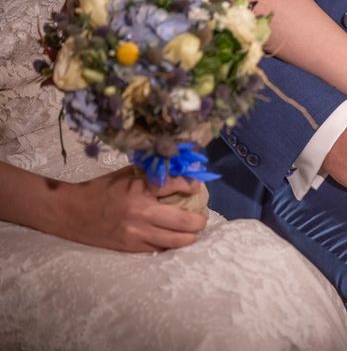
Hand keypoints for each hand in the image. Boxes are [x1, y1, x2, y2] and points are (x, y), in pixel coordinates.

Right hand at [51, 166, 206, 251]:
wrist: (70, 212)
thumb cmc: (101, 189)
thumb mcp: (126, 174)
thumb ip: (151, 174)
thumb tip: (179, 171)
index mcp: (139, 189)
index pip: (175, 185)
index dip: (191, 185)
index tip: (197, 187)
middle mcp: (141, 213)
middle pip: (184, 222)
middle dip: (199, 220)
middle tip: (201, 217)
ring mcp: (137, 233)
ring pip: (176, 241)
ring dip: (190, 236)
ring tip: (193, 230)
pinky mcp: (131, 248)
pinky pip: (160, 249)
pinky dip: (171, 245)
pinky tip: (174, 239)